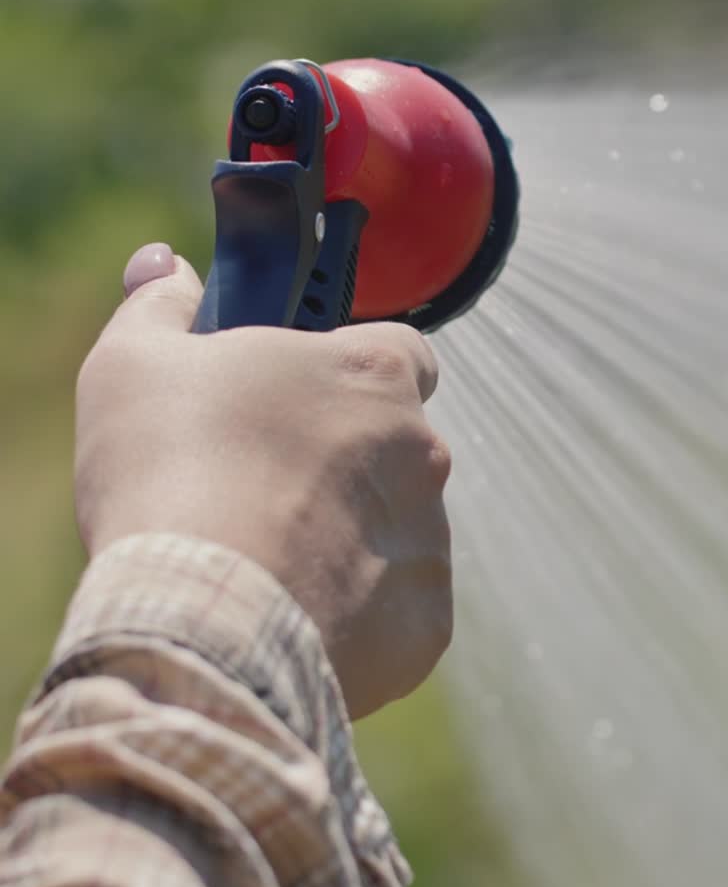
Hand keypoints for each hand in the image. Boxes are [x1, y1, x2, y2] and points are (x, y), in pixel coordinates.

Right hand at [75, 242, 452, 718]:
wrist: (201, 617)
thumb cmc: (171, 472)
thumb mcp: (137, 365)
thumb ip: (162, 306)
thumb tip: (165, 266)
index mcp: (375, 372)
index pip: (401, 352)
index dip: (356, 371)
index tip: (307, 395)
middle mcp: (424, 448)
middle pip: (396, 445)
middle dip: (345, 462)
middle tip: (265, 487)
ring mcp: (430, 536)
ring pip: (399, 526)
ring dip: (352, 537)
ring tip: (268, 561)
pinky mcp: (424, 620)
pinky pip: (399, 609)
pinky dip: (360, 614)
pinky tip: (297, 618)